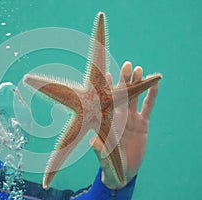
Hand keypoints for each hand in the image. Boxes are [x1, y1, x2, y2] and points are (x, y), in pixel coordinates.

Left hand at [90, 61, 158, 188]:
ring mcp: (131, 119)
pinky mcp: (142, 124)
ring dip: (137, 84)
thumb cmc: (109, 163)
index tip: (106, 75)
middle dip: (124, 80)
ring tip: (139, 69)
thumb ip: (99, 150)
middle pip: (122, 95)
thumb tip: (93, 142)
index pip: (106, 102)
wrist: (122, 171)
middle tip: (127, 65)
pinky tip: (154, 83)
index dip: (107, 89)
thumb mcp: (105, 158)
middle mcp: (118, 117)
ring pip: (134, 98)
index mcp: (108, 121)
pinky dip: (151, 96)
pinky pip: (148, 107)